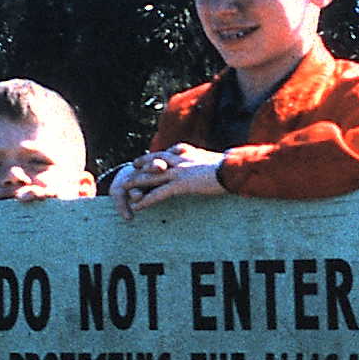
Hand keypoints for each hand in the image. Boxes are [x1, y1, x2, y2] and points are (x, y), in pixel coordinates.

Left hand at [113, 144, 227, 217]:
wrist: (234, 169)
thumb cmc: (233, 167)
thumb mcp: (221, 161)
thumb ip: (214, 162)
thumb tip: (220, 163)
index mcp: (191, 153)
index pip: (171, 152)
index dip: (160, 155)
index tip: (153, 156)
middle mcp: (182, 160)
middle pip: (157, 160)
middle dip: (143, 163)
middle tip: (132, 165)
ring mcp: (180, 172)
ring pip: (152, 176)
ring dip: (137, 181)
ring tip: (124, 187)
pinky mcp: (181, 185)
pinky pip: (159, 193)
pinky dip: (146, 200)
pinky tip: (137, 207)